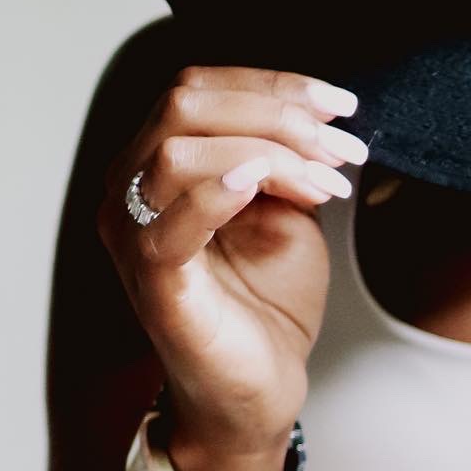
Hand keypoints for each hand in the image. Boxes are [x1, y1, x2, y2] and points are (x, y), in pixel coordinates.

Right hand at [96, 65, 367, 458]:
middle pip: (184, 105)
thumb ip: (286, 151)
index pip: (199, 87)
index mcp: (157, 162)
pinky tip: (262, 184)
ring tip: (325, 181)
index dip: (275, 84)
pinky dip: (218, 192)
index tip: (340, 103)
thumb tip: (318, 108)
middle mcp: (131, 192)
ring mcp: (134, 239)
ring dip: (269, 151)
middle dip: (276, 113)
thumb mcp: (286, 202)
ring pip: (177, 151)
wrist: (263, 385)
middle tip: (338, 146)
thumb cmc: (267, 295)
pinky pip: (168, 227)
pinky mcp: (155, 286)